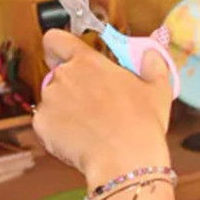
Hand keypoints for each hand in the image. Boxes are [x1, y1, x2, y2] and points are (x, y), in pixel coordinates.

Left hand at [32, 29, 173, 184]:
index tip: (65, 56)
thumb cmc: (141, 124)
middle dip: (72, 87)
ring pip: (52, 101)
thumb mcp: (158, 90)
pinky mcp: (41, 125)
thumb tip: (151, 55)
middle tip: (94, 105)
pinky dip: (58, 131)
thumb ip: (153, 66)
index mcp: (88, 62)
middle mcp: (64, 76)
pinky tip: (81, 140)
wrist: (124, 160)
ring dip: (65, 110)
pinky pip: (46, 124)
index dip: (58, 48)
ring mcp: (49, 101)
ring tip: (91, 127)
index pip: (56, 40)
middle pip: (58, 75)